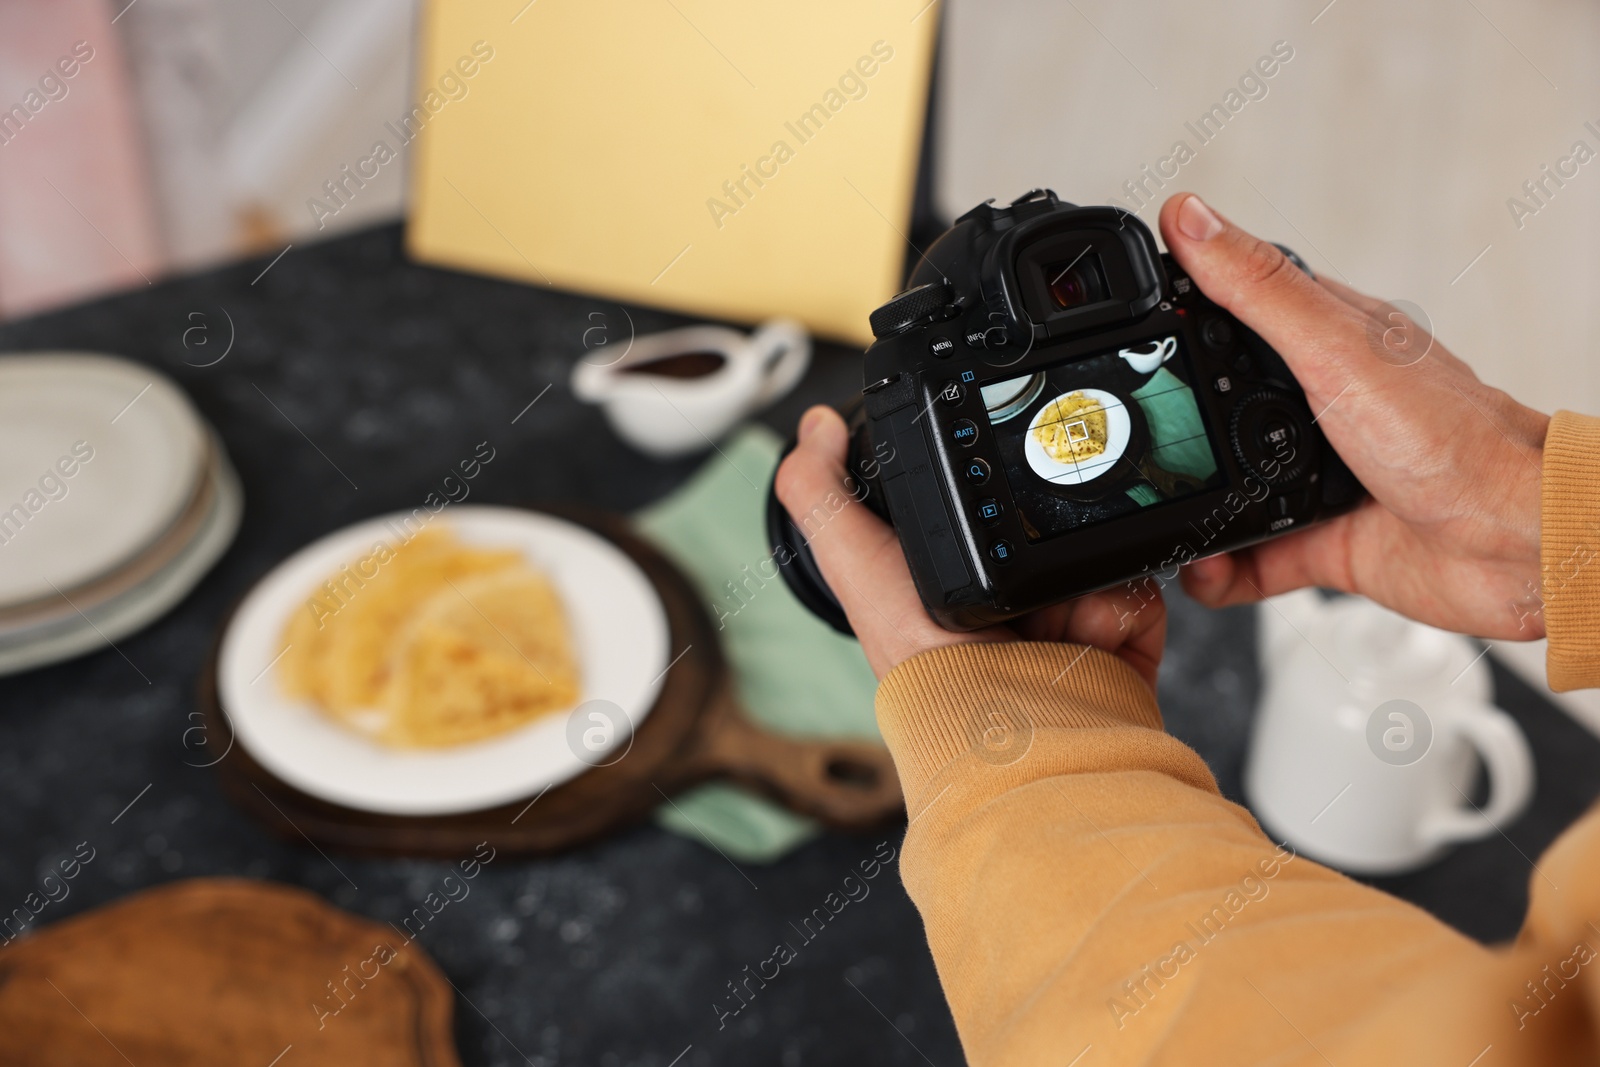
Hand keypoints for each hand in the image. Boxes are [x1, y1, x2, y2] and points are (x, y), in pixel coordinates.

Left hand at [774, 406, 1166, 683]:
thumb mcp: (853, 563)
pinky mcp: (1118, 640)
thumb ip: (821, 491)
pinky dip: (1119, 605)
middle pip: (1050, 519)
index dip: (989, 486)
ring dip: (1082, 573)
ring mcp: (1070, 620)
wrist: (1009, 728)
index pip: (985, 504)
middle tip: (1022, 555)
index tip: (994, 477)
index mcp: (957, 578)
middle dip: (1045, 529)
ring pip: (1097, 548)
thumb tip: (814, 427)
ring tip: (1052, 612)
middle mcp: (1014, 600)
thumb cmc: (924, 663)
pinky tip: (1087, 634)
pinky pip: (1137, 587)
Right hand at [1162, 193, 1549, 638]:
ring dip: (1192, 504)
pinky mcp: (1326, 540)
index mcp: (1327, 341)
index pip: (1237, 308)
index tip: (1122, 322)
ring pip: (1232, 485)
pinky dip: (1221, 570)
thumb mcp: (1334, 348)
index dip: (1179, 310)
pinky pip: (1254, 557)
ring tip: (1153, 510)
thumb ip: (1257, 288)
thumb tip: (1189, 217)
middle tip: (1125, 433)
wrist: (1513, 545)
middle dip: (1172, 423)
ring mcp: (1322, 476)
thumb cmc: (1452, 437)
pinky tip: (1198, 571)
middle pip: (1222, 405)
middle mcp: (1321, 406)